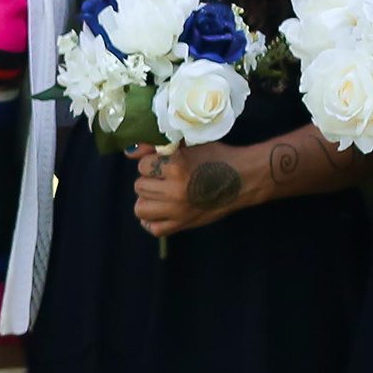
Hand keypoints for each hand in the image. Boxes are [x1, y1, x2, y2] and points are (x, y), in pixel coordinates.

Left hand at [129, 143, 252, 235]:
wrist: (244, 179)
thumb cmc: (217, 156)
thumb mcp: (190, 143)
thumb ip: (158, 145)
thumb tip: (129, 152)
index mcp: (177, 166)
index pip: (142, 166)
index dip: (152, 162)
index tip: (164, 163)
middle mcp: (176, 190)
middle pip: (139, 186)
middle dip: (149, 180)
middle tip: (165, 178)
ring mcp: (179, 210)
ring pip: (140, 208)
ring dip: (148, 199)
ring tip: (160, 193)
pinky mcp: (184, 224)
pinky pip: (154, 228)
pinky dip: (152, 221)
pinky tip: (159, 211)